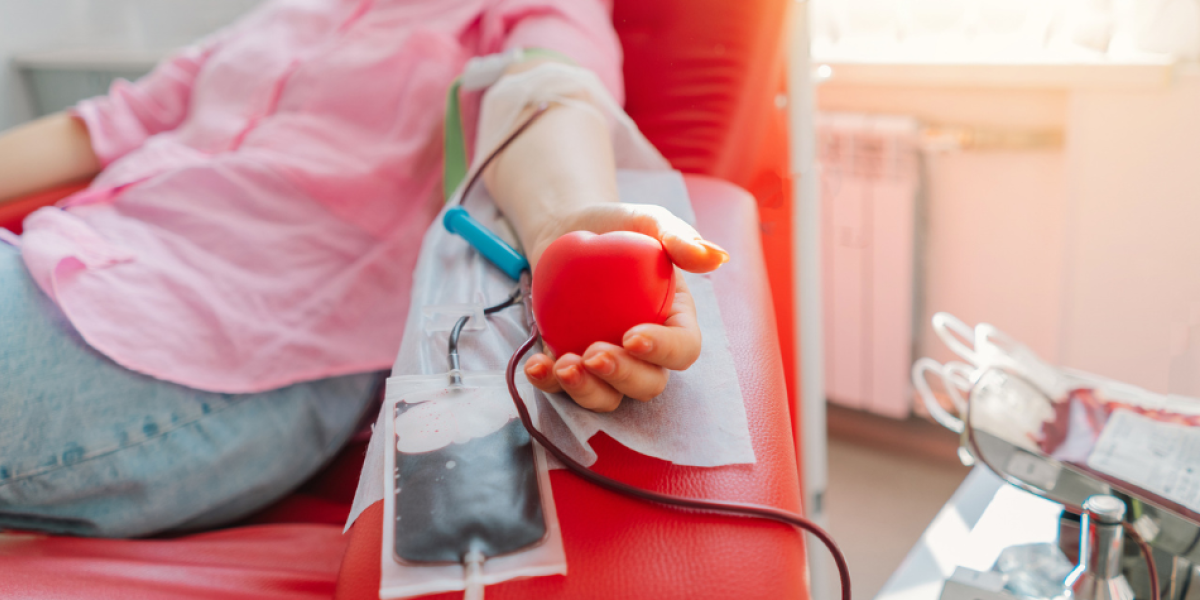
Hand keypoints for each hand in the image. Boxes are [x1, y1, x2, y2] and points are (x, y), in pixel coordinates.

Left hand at [523, 203, 728, 411]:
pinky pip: (563, 389)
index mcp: (673, 320)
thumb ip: (679, 237)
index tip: (632, 336)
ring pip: (608, 397)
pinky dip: (549, 384)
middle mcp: (645, 351)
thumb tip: (716, 257)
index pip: (683, 348)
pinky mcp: (571, 364)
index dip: (663, 351)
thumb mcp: (647, 221)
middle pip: (648, 384)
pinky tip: (535, 366)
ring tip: (563, 366)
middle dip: (623, 378)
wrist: (567, 230)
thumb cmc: (615, 225)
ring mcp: (608, 363)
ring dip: (587, 391)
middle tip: (594, 354)